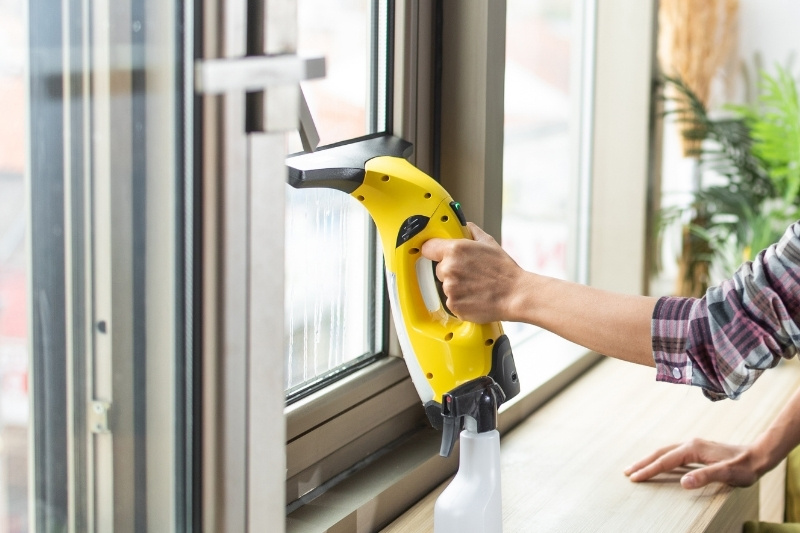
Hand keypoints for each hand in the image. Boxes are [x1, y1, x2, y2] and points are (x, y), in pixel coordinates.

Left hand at [420, 222, 526, 323]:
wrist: (515, 294)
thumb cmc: (504, 270)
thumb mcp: (489, 243)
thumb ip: (471, 231)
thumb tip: (463, 226)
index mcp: (454, 250)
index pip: (428, 248)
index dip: (434, 251)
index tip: (437, 254)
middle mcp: (449, 268)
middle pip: (438, 269)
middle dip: (450, 271)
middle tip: (470, 273)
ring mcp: (449, 289)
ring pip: (445, 286)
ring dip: (455, 286)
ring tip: (475, 286)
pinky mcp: (453, 305)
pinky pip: (450, 301)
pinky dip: (460, 300)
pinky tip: (474, 296)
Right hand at [624, 438, 766, 489]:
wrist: (758, 455)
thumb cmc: (744, 467)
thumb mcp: (727, 474)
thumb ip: (705, 476)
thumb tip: (684, 482)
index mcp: (693, 449)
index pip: (666, 461)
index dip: (649, 469)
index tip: (635, 477)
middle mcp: (690, 444)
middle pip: (660, 452)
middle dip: (643, 462)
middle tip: (627, 472)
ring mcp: (693, 445)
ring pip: (665, 451)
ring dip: (649, 459)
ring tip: (637, 467)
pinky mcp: (696, 449)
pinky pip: (672, 453)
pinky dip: (660, 458)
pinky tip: (659, 463)